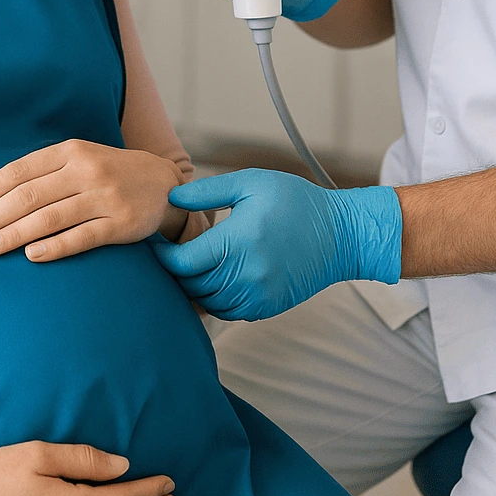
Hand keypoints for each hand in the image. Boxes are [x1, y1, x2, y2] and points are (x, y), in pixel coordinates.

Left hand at [0, 139, 185, 261]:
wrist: (164, 185)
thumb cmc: (107, 175)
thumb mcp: (77, 161)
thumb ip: (41, 174)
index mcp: (69, 151)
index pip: (16, 172)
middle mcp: (86, 170)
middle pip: (27, 196)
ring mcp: (105, 196)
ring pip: (49, 217)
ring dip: (12, 234)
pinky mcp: (121, 223)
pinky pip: (82, 237)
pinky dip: (55, 247)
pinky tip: (31, 256)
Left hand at [151, 169, 401, 319]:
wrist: (342, 236)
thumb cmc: (296, 203)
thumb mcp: (251, 183)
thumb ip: (208, 191)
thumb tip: (172, 200)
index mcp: (239, 242)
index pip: (183, 263)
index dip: (162, 255)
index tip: (154, 241)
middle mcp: (246, 276)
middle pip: (190, 285)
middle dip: (174, 269)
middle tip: (166, 250)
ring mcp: (257, 297)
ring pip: (205, 302)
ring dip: (191, 286)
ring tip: (186, 263)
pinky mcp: (266, 308)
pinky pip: (225, 311)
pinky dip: (212, 298)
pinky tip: (211, 277)